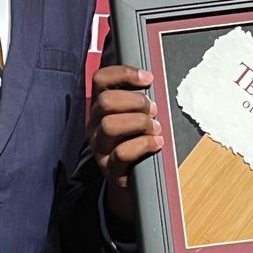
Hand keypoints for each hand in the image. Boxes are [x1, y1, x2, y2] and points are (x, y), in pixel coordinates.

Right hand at [87, 64, 163, 223]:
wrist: (131, 179)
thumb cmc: (135, 140)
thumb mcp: (132, 117)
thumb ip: (138, 100)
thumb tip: (154, 84)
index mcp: (100, 107)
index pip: (100, 79)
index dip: (124, 73)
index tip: (148, 78)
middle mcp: (95, 125)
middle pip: (105, 101)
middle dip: (135, 101)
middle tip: (153, 109)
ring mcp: (100, 147)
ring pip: (110, 125)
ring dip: (139, 122)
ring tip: (154, 127)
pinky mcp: (110, 167)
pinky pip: (122, 152)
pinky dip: (144, 144)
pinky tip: (157, 143)